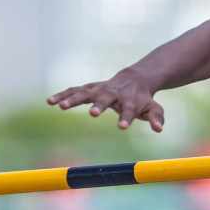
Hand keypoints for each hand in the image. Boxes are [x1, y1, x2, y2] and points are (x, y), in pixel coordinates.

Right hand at [48, 68, 165, 131]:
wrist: (134, 80)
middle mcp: (113, 93)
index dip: (126, 117)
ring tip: (60, 106)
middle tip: (93, 114)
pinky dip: (62, 95)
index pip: (129, 109)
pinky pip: (73, 91)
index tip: (122, 127)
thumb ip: (156, 117)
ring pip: (85, 92)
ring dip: (73, 99)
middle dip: (99, 105)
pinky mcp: (89, 89)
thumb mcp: (153, 108)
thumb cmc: (143, 98)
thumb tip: (159, 129)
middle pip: (105, 98)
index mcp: (130, 99)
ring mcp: (99, 89)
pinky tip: (50, 101)